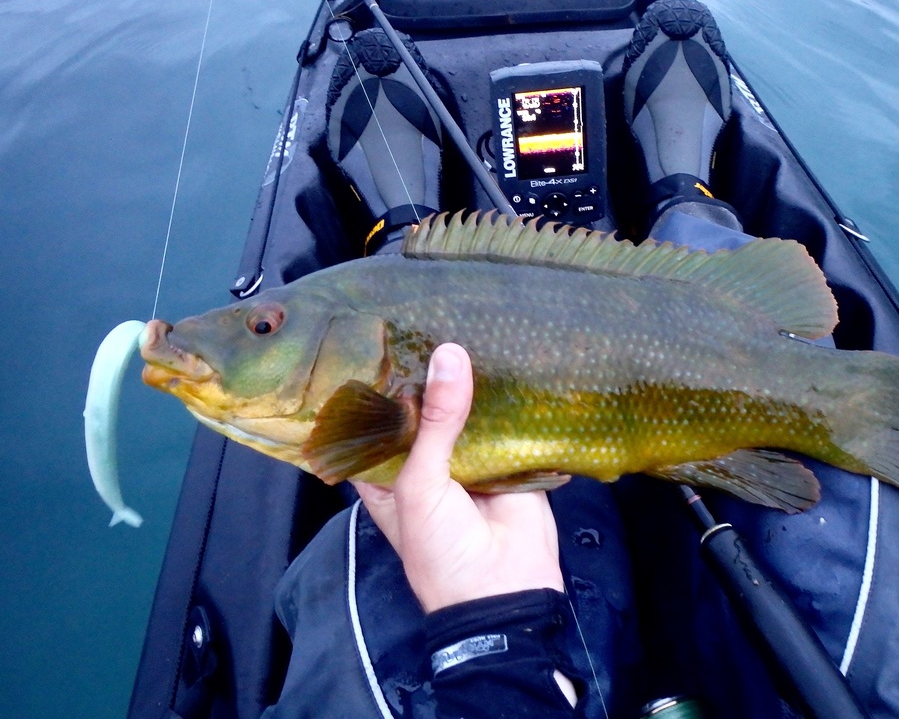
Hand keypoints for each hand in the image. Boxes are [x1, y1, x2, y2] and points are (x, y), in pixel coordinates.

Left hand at [355, 343, 564, 613]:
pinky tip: (514, 357)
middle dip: (430, 371)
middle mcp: (425, 458)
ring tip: (474, 323)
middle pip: (425, 405)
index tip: (383, 329)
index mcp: (388, 467)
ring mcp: (469, 456)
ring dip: (473, 379)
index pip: (377, 414)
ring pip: (468, 408)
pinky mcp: (509, 457)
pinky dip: (513, 396)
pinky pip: (509, 420)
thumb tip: (449, 357)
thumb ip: (434, 421)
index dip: (379, 379)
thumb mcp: (421, 484)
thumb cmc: (440, 549)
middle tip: (434, 314)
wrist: (504, 590)